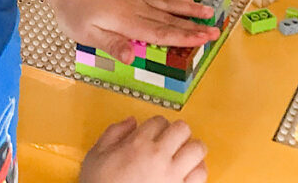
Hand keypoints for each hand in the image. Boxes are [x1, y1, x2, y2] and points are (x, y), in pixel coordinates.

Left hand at [53, 0, 219, 63]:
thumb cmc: (72, 10)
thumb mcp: (87, 33)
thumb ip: (112, 44)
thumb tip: (133, 57)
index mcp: (128, 20)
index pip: (161, 31)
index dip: (184, 36)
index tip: (205, 38)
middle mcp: (137, 6)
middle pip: (170, 17)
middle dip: (194, 24)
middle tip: (216, 30)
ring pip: (167, 1)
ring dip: (188, 7)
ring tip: (208, 10)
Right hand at [80, 116, 206, 182]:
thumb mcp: (96, 156)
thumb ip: (113, 133)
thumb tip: (131, 121)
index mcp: (138, 144)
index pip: (160, 120)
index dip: (157, 126)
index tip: (154, 135)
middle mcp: (159, 156)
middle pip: (183, 129)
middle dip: (178, 133)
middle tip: (171, 142)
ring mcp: (173, 176)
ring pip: (198, 150)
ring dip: (191, 151)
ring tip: (183, 157)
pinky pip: (201, 176)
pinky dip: (197, 172)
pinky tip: (187, 175)